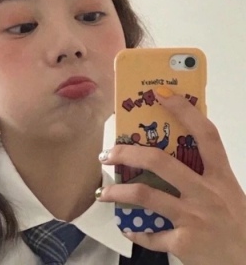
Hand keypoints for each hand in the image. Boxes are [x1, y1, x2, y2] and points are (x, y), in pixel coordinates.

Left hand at [97, 93, 245, 264]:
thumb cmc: (237, 223)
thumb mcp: (226, 192)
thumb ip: (202, 174)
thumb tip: (168, 155)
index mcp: (220, 176)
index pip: (205, 134)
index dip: (183, 110)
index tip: (160, 93)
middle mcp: (206, 192)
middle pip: (160, 162)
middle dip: (127, 153)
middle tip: (108, 153)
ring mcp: (194, 218)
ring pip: (146, 195)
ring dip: (119, 192)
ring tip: (104, 193)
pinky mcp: (185, 243)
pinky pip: (152, 235)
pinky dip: (137, 232)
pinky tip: (129, 228)